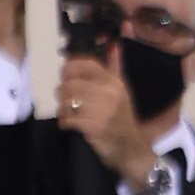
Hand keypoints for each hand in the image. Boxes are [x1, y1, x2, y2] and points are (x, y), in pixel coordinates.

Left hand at [57, 43, 152, 184]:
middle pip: (68, 84)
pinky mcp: (93, 127)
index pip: (81, 64)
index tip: (67, 79)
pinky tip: (69, 125)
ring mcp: (100, 110)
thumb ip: (115, 67)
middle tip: (67, 103)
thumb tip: (114, 46)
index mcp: (112, 81)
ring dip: (63, 109)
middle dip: (63, 95)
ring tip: (69, 115)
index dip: (68, 70)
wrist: (131, 148)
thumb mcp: (122, 91)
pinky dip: (64, 122)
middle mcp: (107, 92)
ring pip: (66, 101)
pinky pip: (67, 118)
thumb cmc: (122, 118)